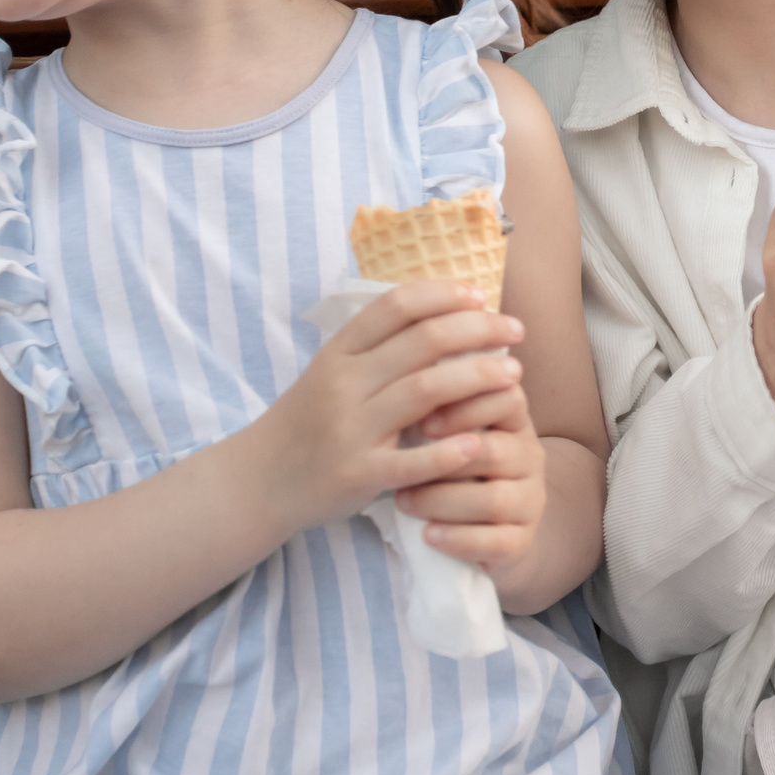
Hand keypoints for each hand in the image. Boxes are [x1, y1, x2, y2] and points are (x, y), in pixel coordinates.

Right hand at [262, 280, 524, 538]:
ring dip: (478, 377)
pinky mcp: (358, 475)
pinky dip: (448, 451)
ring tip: (514, 374)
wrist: (258, 481)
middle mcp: (343, 384)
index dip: (444, 294)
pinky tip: (479, 443)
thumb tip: (443, 313)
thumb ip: (377, 347)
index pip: (396, 305)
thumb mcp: (331, 372)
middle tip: (515, 331)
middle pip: (423, 342)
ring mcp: (350, 430)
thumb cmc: (307, 421)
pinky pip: (411, 461)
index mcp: (338, 352)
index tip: (480, 296)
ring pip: (425, 391)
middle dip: (479, 330)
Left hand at [394, 381, 546, 575]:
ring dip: (442, 501)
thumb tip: (404, 369)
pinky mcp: (522, 543)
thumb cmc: (458, 471)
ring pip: (494, 500)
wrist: (488, 532)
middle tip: (401, 465)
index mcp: (515, 423)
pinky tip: (428, 535)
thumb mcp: (454, 434)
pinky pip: (497, 542)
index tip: (424, 422)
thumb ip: (442, 404)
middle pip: (496, 451)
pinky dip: (459, 538)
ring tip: (403, 502)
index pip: (508, 399)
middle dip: (444, 460)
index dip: (468, 407)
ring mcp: (531, 502)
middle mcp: (530, 458)